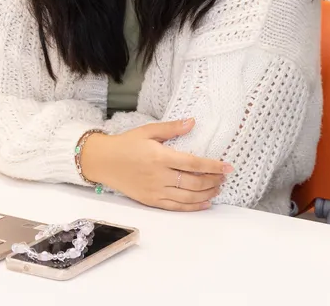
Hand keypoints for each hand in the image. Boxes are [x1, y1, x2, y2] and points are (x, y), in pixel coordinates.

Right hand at [81, 119, 231, 211]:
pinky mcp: (151, 201)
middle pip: (194, 182)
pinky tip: (205, 202)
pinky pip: (177, 207)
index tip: (227, 167)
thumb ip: (171, 128)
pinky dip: (193, 206)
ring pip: (188, 196)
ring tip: (217, 188)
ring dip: (207, 193)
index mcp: (160, 157)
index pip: (193, 163)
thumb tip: (192, 122)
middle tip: (223, 177)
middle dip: (213, 180)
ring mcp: (155, 191)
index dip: (213, 166)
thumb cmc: (125, 144)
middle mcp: (159, 176)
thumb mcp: (147, 131)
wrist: (102, 161)